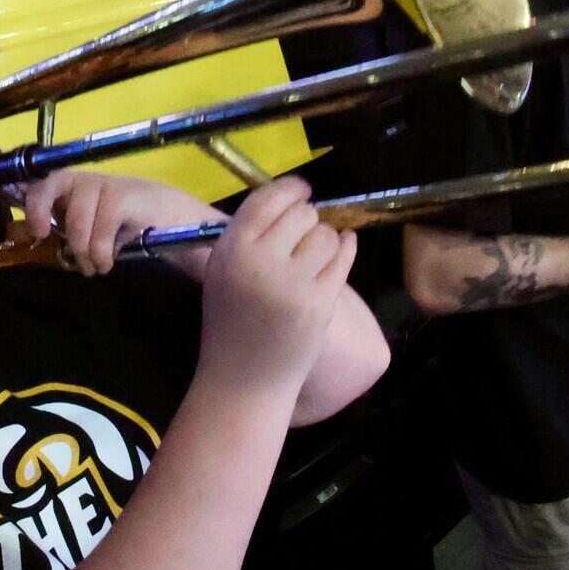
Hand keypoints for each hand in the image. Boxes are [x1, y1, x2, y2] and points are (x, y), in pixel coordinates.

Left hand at [20, 169, 214, 274]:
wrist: (170, 219)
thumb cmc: (122, 226)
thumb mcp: (88, 226)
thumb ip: (62, 226)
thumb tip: (29, 236)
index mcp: (71, 185)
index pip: (42, 181)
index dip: (34, 202)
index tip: (39, 231)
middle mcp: (84, 179)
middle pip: (52, 190)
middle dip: (52, 224)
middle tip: (72, 258)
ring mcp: (104, 184)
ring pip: (77, 221)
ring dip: (84, 252)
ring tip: (95, 268)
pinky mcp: (122, 196)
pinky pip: (100, 230)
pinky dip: (101, 253)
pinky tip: (108, 262)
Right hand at [196, 177, 355, 396]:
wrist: (243, 380)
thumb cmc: (230, 324)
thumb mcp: (223, 273)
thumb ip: (249, 238)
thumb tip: (291, 199)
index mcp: (230, 250)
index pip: (266, 200)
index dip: (289, 189)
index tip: (302, 190)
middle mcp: (260, 262)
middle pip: (301, 215)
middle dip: (307, 220)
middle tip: (303, 236)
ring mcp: (292, 284)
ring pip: (326, 235)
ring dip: (326, 240)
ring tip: (314, 257)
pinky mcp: (320, 303)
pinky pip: (343, 259)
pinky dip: (346, 248)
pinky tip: (345, 246)